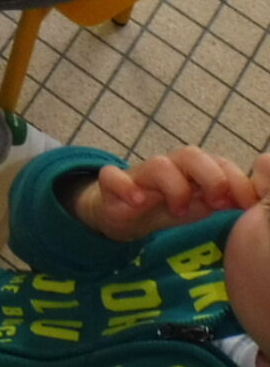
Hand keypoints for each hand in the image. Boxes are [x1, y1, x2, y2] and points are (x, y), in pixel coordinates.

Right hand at [78, 147, 260, 241]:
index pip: (221, 163)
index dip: (237, 180)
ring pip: (158, 164)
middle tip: (217, 202)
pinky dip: (125, 187)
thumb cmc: (168, 205)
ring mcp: (140, 176)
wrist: (120, 211)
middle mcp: (171, 168)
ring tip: (179, 210)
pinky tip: (137, 201)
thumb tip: (260, 197)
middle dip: (210, 176)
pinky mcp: (112, 186)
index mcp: (195, 172)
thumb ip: (228, 197)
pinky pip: (111, 177)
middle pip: (192, 155)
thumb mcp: (202, 203)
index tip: (248, 204)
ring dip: (174, 185)